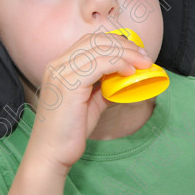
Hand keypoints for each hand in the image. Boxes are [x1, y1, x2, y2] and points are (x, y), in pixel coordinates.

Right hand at [24, 32, 152, 174]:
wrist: (51, 153)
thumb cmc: (69, 131)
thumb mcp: (91, 103)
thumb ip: (104, 87)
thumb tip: (125, 79)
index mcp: (60, 65)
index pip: (89, 41)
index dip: (115, 42)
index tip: (136, 52)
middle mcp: (58, 64)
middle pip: (95, 40)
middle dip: (124, 45)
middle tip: (144, 56)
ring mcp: (61, 73)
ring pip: (100, 50)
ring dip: (127, 54)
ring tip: (143, 63)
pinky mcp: (69, 84)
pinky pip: (100, 64)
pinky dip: (118, 64)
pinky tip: (129, 72)